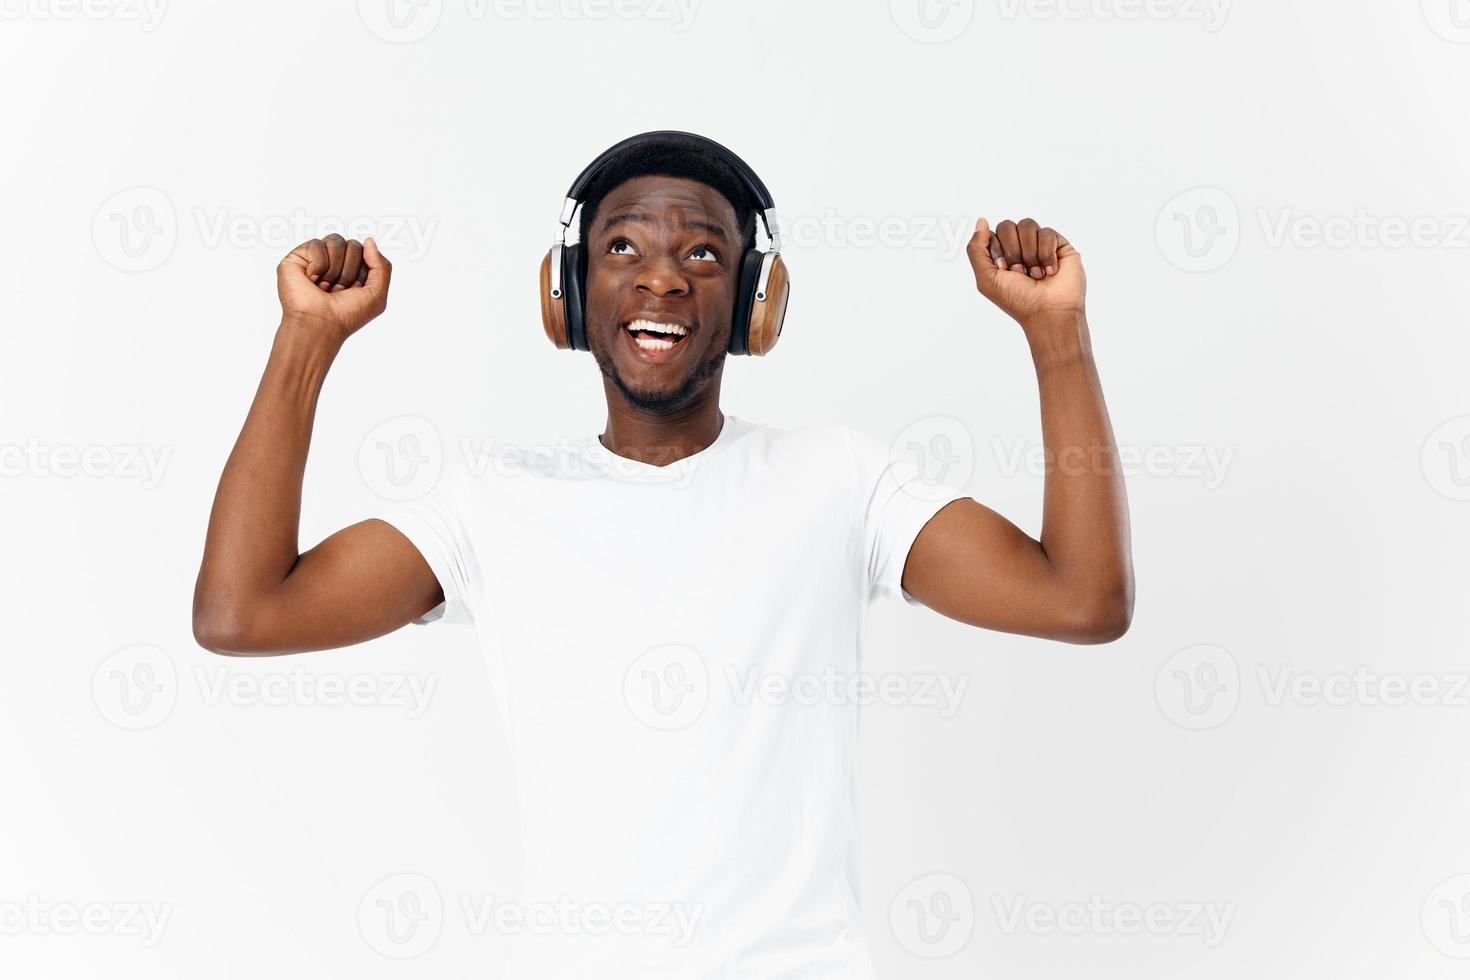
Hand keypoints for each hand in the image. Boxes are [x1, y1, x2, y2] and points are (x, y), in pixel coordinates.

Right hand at [276, 234, 391, 340]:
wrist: (320, 324)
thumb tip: (369, 240)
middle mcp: (335, 263)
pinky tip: (311, 280)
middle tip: (338, 290)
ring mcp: (316, 258)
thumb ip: (382, 266)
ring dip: (335, 269)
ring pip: (336, 240)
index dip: (363, 271)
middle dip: (349, 271)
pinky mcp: (298, 257)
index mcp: (353, 271)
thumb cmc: (346, 315)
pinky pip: (317, 244)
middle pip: (353, 244)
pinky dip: (318, 265)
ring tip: (325, 286)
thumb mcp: (377, 294)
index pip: (366, 252)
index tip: (355, 290)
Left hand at [966, 218, 1084, 331]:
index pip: (992, 234)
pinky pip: (1047, 232)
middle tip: (1020, 273)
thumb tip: (981, 221)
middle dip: (1012, 251)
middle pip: (1007, 225)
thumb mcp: (986, 278)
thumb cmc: (1018, 300)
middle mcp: (1020, 248)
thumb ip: (976, 250)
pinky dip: (1046, 254)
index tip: (1004, 271)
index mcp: (1001, 255)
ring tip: (1036, 274)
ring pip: (1027, 225)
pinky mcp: (1059, 245)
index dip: (996, 251)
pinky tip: (1051, 271)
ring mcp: (1039, 245)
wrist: (1049, 312)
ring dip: (1029, 254)